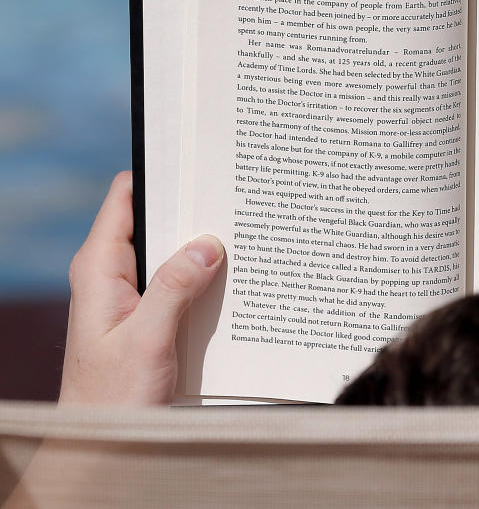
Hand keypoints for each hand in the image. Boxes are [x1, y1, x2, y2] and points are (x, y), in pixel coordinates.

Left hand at [59, 171, 224, 405]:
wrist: (102, 449)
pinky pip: (178, 279)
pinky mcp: (148, 314)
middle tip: (234, 200)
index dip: (160, 174)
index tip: (200, 165)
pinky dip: (203, 276)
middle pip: (155, 219)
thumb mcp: (147, 341)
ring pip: (171, 251)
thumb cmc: (111, 401)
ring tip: (243, 235)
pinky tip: (233, 278)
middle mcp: (111, 273)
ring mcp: (130, 294)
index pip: (126, 196)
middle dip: (192, 210)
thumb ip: (175, 287)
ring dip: (202, 247)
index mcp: (99, 268)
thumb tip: (207, 242)